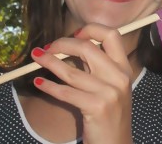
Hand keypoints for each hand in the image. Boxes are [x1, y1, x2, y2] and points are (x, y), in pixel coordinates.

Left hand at [31, 24, 133, 143]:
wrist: (116, 143)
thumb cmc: (109, 114)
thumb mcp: (112, 86)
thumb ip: (98, 67)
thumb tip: (71, 46)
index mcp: (124, 68)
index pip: (112, 35)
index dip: (91, 30)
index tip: (75, 33)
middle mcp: (119, 77)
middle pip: (87, 47)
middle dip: (63, 44)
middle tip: (48, 47)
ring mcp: (109, 92)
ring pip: (71, 71)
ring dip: (49, 62)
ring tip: (36, 58)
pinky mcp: (96, 107)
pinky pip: (65, 92)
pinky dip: (48, 86)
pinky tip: (39, 82)